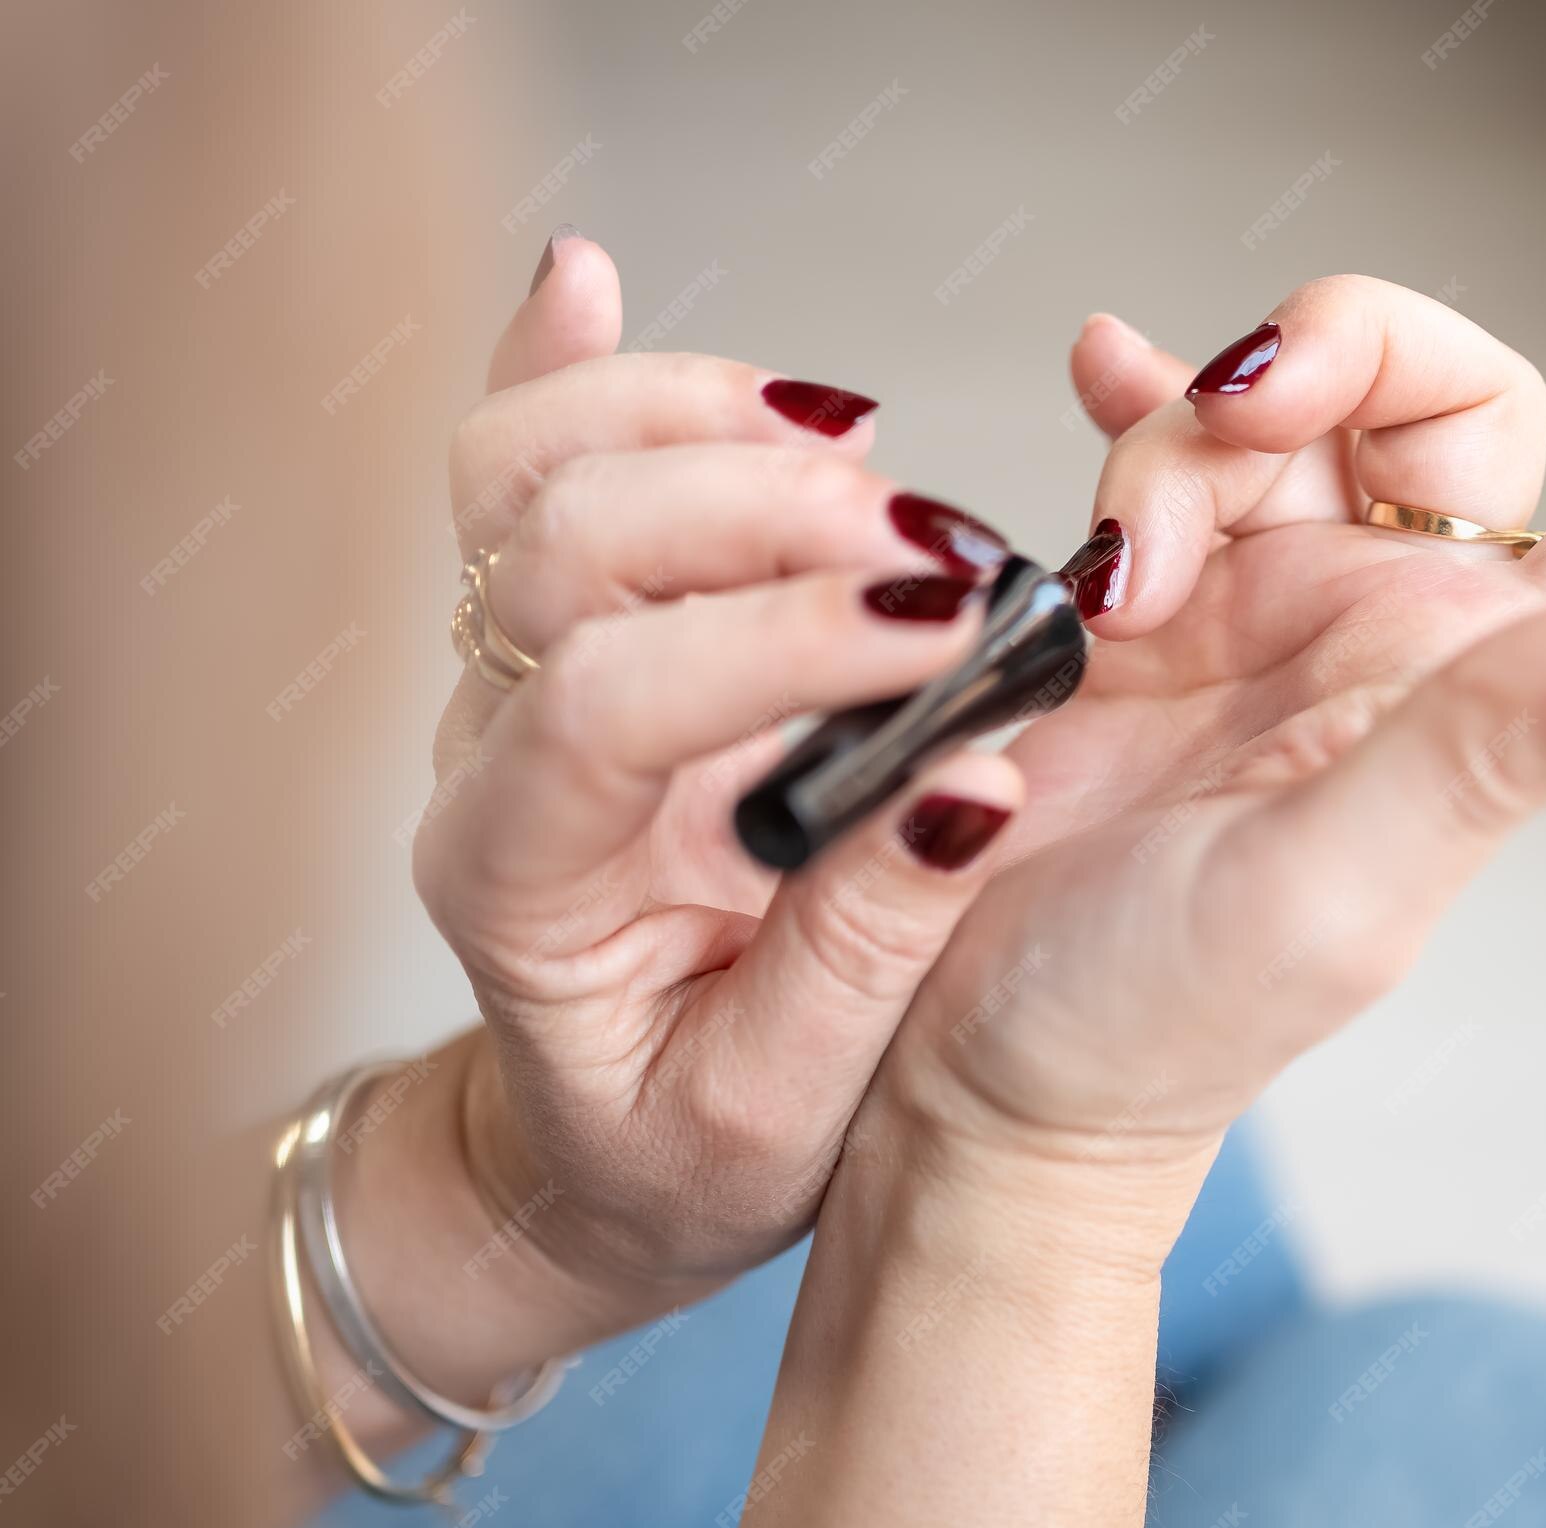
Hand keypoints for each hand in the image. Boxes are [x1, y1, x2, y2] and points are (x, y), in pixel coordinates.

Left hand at [416, 232, 1033, 1314]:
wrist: (590, 1152)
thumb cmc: (672, 1152)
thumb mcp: (771, 1115)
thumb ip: (862, 955)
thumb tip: (975, 779)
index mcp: (518, 886)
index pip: (611, 702)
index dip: (780, 641)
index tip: (946, 632)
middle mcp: (489, 757)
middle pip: (563, 541)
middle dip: (759, 508)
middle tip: (933, 541)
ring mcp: (512, 683)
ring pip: (526, 470)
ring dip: (690, 414)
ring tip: (854, 445)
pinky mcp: (565, 644)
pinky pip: (521, 469)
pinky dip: (566, 368)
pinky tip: (588, 276)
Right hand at [870, 196, 1545, 1204]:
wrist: (980, 1069)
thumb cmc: (1150, 1027)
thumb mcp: (1335, 891)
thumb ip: (1494, 758)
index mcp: (1468, 700)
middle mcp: (1381, 646)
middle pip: (1441, 402)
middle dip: (1350, 352)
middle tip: (1244, 408)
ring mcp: (1258, 622)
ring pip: (1277, 422)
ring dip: (1186, 436)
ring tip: (1108, 572)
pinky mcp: (1140, 620)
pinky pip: (1157, 457)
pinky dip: (1129, 404)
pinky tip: (1093, 378)